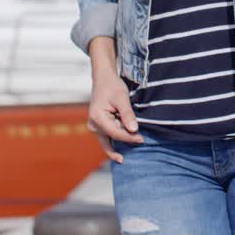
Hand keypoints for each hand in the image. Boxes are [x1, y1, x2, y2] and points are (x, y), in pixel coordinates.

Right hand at [86, 39, 142, 162]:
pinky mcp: (98, 126)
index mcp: (97, 118)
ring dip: (118, 146)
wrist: (103, 80)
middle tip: (140, 144)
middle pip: (111, 140)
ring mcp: (94, 127)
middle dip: (124, 144)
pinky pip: (107, 137)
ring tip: (127, 155)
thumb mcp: (122, 98)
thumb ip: (127, 114)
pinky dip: (115, 141)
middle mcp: (93, 125)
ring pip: (107, 141)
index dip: (129, 138)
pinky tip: (122, 150)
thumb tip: (133, 130)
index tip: (142, 139)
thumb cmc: (112, 86)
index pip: (115, 134)